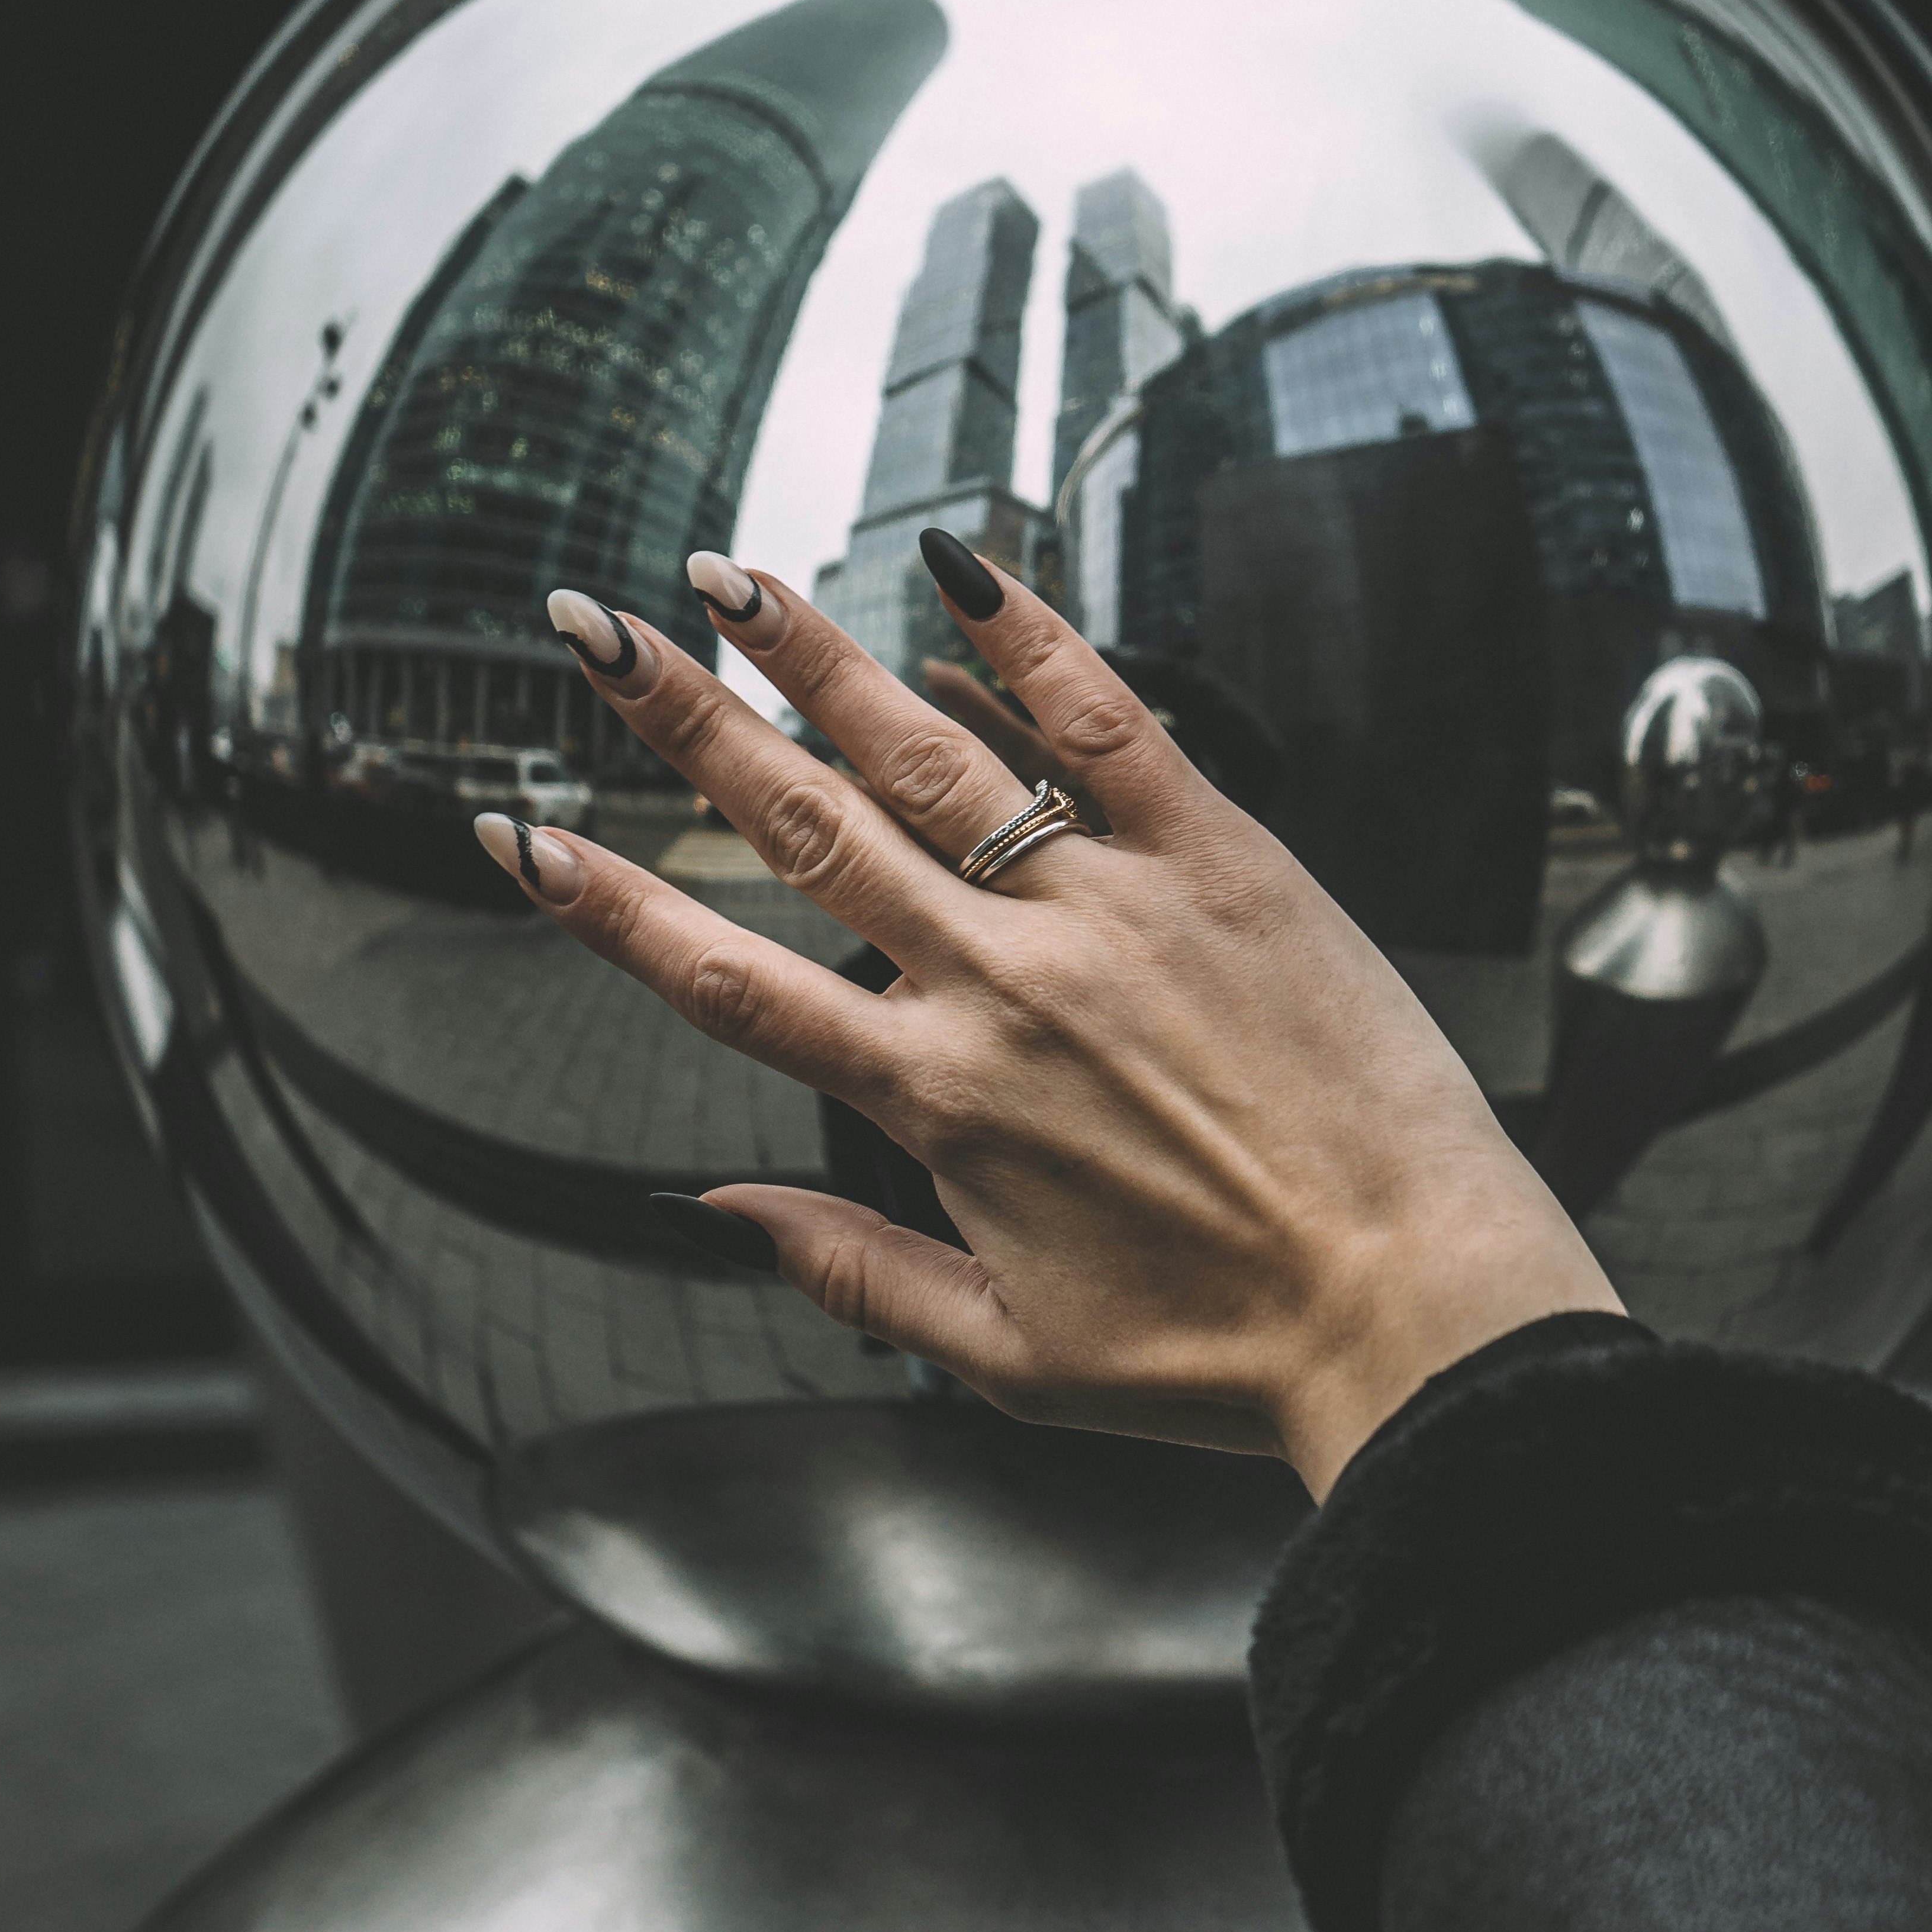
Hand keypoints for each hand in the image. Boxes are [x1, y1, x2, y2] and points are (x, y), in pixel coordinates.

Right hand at [493, 546, 1619, 1500]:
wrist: (1407, 1310)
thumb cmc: (1221, 1346)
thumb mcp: (1004, 1357)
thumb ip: (846, 1270)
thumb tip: (715, 1212)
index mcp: (938, 1102)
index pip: (728, 981)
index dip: (612, 904)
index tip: (524, 835)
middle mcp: (1004, 987)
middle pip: (804, 828)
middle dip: (681, 723)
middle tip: (590, 632)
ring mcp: (1113, 911)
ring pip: (932, 757)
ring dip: (817, 660)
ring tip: (726, 580)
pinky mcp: (1225, 862)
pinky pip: (1110, 726)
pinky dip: (1032, 643)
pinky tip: (961, 573)